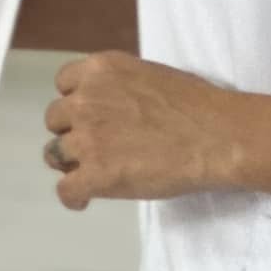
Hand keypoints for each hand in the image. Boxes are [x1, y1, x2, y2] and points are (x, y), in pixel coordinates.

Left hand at [44, 52, 241, 210]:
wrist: (217, 137)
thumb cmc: (196, 105)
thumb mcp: (148, 74)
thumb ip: (118, 86)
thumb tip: (112, 105)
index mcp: (100, 70)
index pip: (63, 84)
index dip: (75, 102)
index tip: (87, 115)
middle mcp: (85, 100)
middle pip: (55, 119)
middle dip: (71, 131)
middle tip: (95, 145)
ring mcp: (87, 138)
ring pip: (54, 154)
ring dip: (71, 163)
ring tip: (92, 172)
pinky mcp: (96, 174)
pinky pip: (66, 190)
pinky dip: (73, 197)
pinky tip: (84, 200)